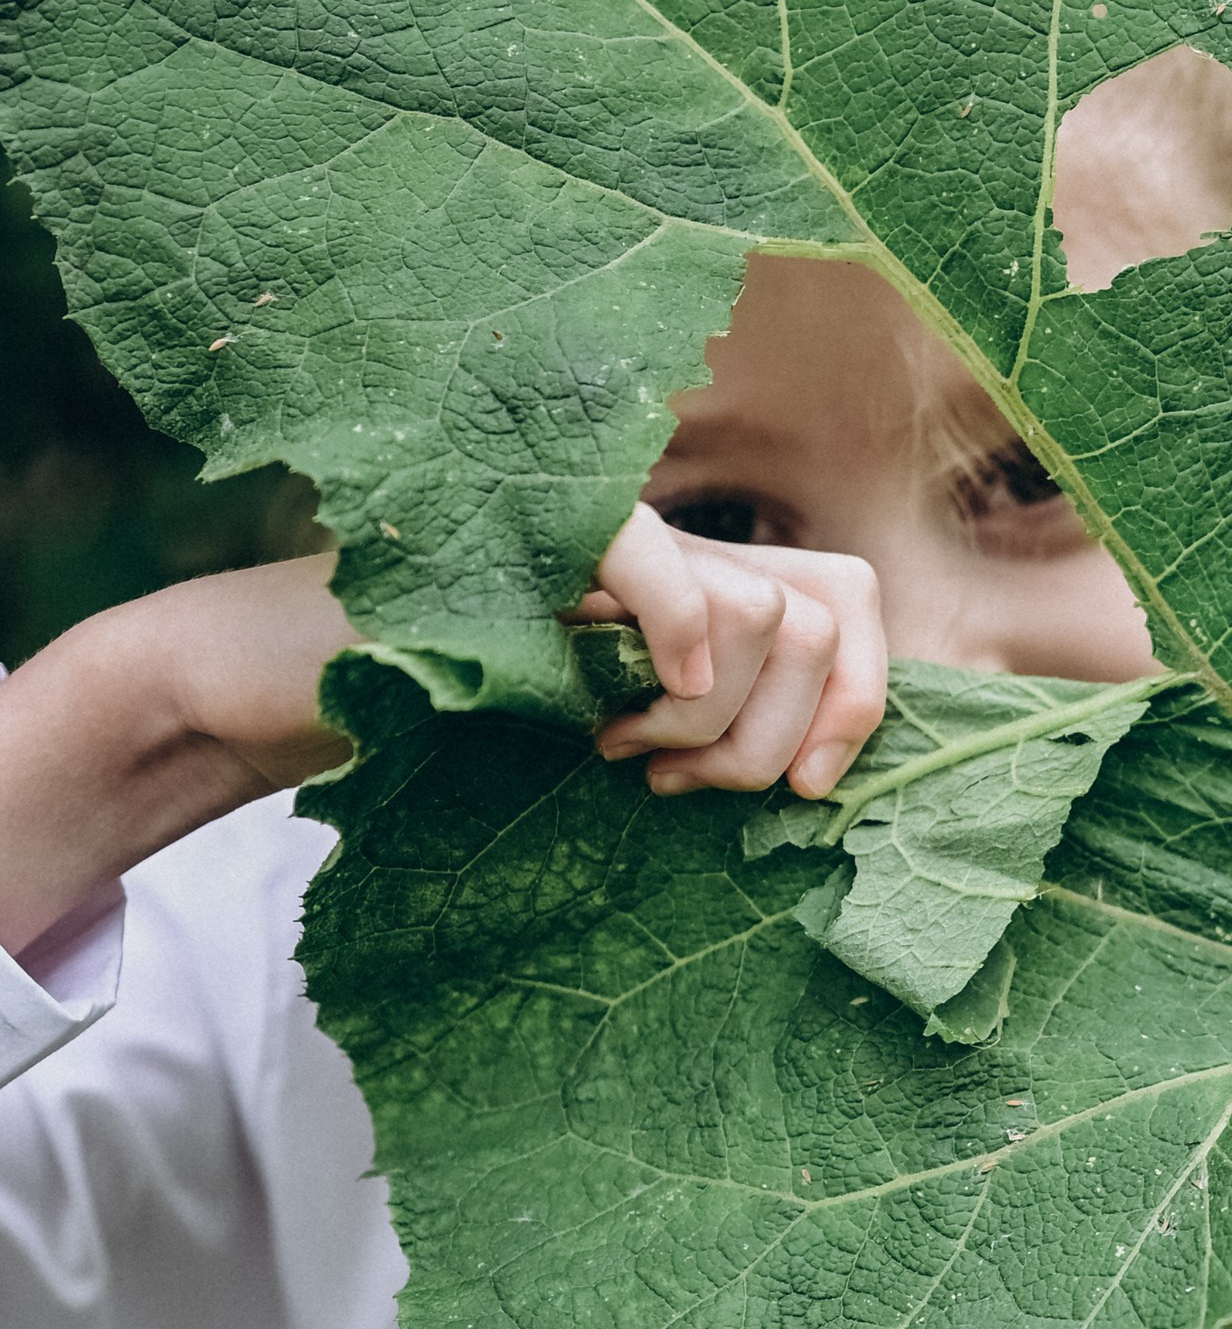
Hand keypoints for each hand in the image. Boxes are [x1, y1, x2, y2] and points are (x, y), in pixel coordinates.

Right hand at [0, 504, 892, 963]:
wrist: (272, 682)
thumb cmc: (429, 725)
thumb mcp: (589, 740)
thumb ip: (691, 738)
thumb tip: (814, 789)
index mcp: (691, 591)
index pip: (848, 602)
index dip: (861, 705)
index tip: (805, 792)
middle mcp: (666, 549)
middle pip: (829, 610)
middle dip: (783, 733)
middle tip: (684, 779)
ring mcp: (603, 536)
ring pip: (768, 610)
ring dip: (714, 716)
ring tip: (623, 755)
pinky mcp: (526, 536)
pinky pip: (651, 556)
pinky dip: (675, 631)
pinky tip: (627, 710)